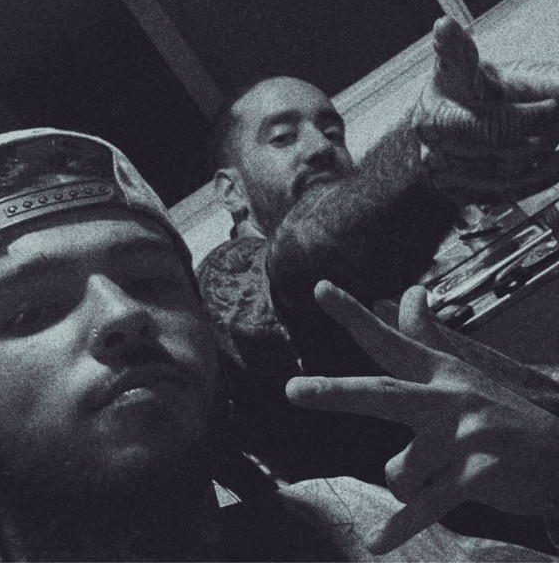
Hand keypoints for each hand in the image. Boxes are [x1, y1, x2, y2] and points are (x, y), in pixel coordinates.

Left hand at [286, 280, 558, 553]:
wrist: (556, 454)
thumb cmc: (492, 409)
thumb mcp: (457, 369)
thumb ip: (425, 333)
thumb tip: (409, 290)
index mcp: (437, 373)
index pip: (389, 339)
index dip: (352, 314)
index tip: (318, 287)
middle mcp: (445, 399)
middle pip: (383, 394)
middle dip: (336, 394)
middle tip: (292, 391)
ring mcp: (461, 439)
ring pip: (397, 470)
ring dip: (401, 481)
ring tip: (432, 473)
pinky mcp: (474, 477)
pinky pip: (425, 506)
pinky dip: (401, 527)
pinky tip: (376, 545)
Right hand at [414, 17, 558, 199]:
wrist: (435, 128)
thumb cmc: (451, 93)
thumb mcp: (455, 65)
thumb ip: (456, 48)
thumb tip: (443, 27)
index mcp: (436, 117)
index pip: (492, 125)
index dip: (532, 116)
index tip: (554, 104)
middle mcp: (436, 152)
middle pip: (505, 153)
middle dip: (543, 137)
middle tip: (556, 120)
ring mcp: (447, 177)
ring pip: (509, 177)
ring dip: (544, 162)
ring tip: (555, 142)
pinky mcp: (461, 194)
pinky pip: (506, 194)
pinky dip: (534, 180)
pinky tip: (547, 164)